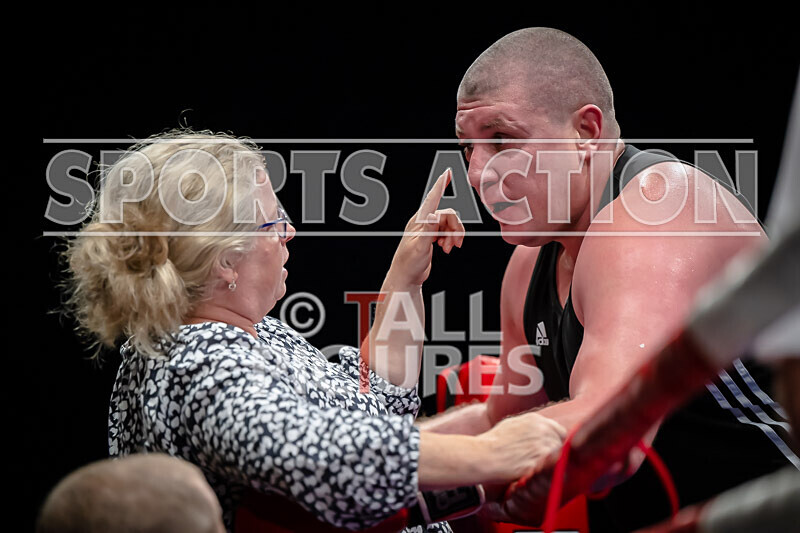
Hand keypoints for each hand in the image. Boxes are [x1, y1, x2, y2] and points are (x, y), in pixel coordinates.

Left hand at [387, 169, 464, 286]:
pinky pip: (447, 231)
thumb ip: (428, 231)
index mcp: (419, 221)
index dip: (441, 184)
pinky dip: (450, 239)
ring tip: (448, 249)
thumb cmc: (409, 264)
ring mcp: (427, 229)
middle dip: (456, 229)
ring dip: (453, 236)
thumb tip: (433, 216)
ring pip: (449, 224)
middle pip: (448, 215)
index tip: (448, 172)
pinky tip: (446, 248)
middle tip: (455, 244)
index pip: (432, 198)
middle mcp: (423, 222)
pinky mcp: (431, 237)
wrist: (406, 277)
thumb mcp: (420, 248)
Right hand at [477, 411, 565, 487]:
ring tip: (532, 465)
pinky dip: (543, 470)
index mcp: (536, 419)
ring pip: (557, 455)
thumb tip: (536, 431)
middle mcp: (543, 429)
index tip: (546, 448)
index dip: (554, 440)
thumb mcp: (512, 424)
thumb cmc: (493, 442)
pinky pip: (550, 467)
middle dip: (553, 450)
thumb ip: (529, 426)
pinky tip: (531, 470)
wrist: (484, 455)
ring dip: (549, 461)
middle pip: (560, 442)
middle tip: (539, 459)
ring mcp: (543, 445)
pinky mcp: (541, 460)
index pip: (558, 430)